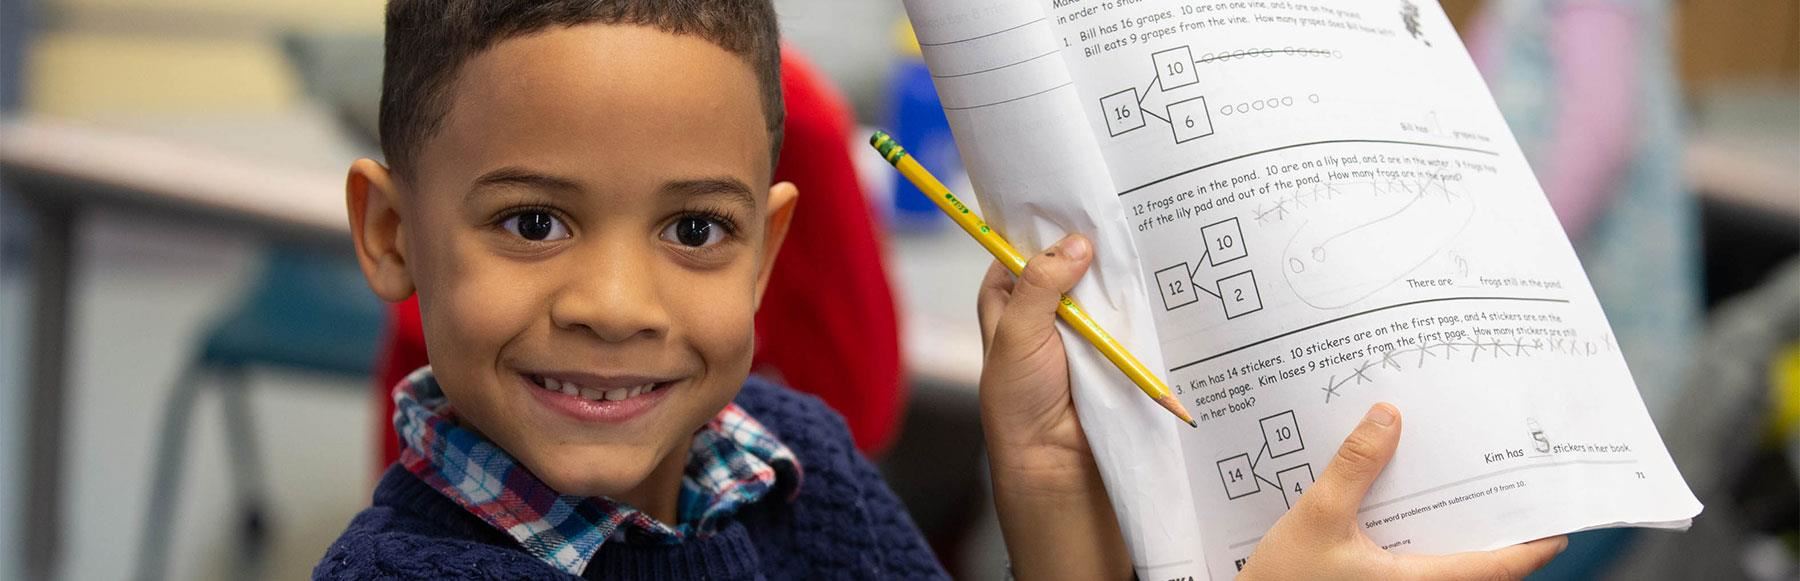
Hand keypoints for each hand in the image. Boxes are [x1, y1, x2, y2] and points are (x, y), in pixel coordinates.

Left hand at [976, 234, 1130, 579]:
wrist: (1056, 464)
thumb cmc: (1020, 401)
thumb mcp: (1018, 334)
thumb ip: (1040, 285)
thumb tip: (1075, 244)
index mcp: (1007, 297)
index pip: (1024, 244)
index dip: (1046, 222)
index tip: (1076, 197)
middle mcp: (1041, 307)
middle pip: (1068, 261)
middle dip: (1091, 243)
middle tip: (1121, 210)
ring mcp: (1079, 327)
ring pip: (1100, 287)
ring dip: (1118, 273)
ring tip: (1145, 237)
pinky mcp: (1110, 348)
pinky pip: (1126, 316)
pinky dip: (1138, 304)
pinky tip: (1157, 282)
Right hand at [1241, 403, 1567, 579]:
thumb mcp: (1317, 518)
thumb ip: (1353, 468)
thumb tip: (1389, 417)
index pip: (1498, 568)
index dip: (1533, 546)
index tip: (1559, 522)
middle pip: (1477, 568)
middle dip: (1493, 531)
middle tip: (1504, 488)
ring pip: (1444, 568)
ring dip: (1453, 536)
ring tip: (1455, 493)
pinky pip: (1411, 568)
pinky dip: (1418, 541)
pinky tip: (1398, 512)